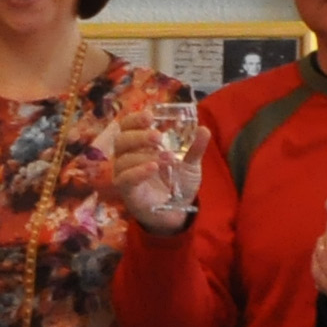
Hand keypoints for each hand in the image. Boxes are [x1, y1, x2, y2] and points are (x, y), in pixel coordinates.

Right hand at [105, 111, 189, 230]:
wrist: (176, 212)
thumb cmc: (176, 183)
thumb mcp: (189, 164)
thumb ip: (195, 148)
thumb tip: (204, 129)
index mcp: (139, 144)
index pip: (128, 126)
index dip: (135, 119)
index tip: (149, 115)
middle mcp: (126, 156)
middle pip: (122, 139)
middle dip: (139, 136)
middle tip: (158, 137)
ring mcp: (124, 173)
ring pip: (123, 158)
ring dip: (144, 155)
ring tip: (168, 158)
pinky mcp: (126, 191)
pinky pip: (125, 178)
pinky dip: (138, 172)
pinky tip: (153, 168)